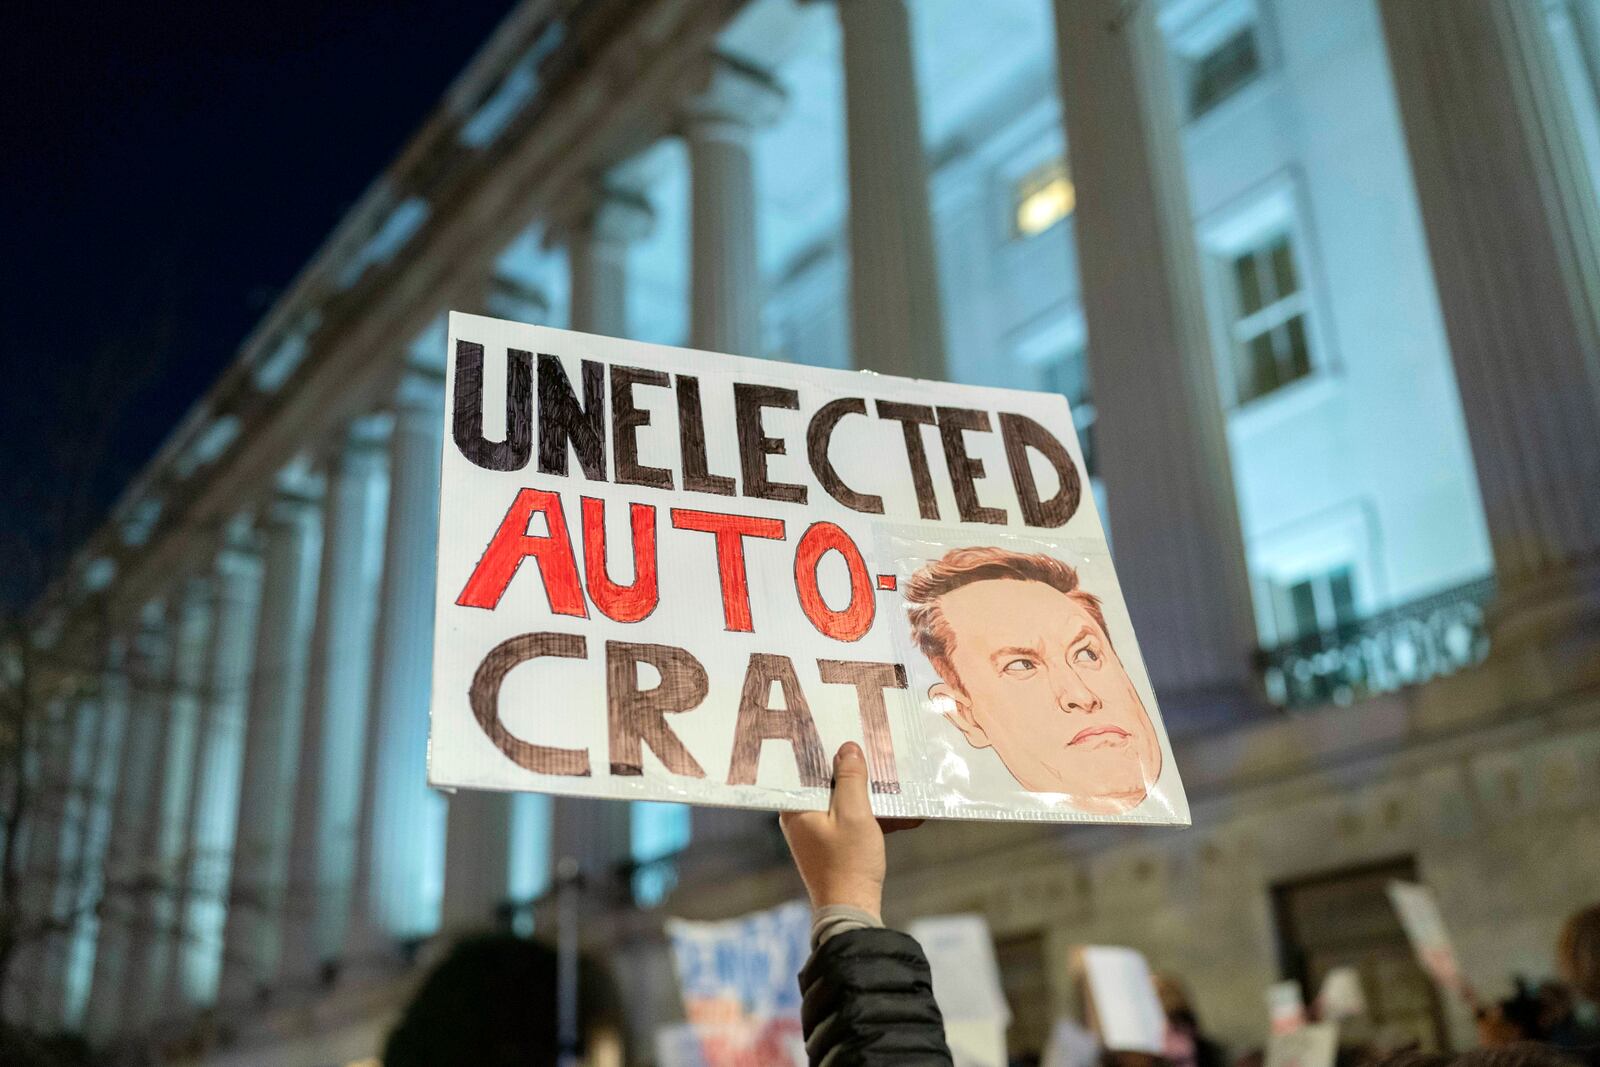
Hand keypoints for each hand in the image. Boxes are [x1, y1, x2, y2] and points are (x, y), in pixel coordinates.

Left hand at [779, 742, 921, 917]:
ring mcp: (812, 831)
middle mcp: (798, 816)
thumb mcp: (854, 814)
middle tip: (866, 746)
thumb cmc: (849, 863)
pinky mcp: (828, 843)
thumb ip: (850, 779)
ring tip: (882, 773)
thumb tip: (847, 748)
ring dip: (860, 790)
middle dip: (846, 767)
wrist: (851, 910)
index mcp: (794, 807)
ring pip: (836, 798)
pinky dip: (863, 811)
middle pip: (822, 781)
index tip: (842, 730)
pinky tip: (889, 807)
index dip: (824, 748)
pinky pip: (845, 816)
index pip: (804, 766)